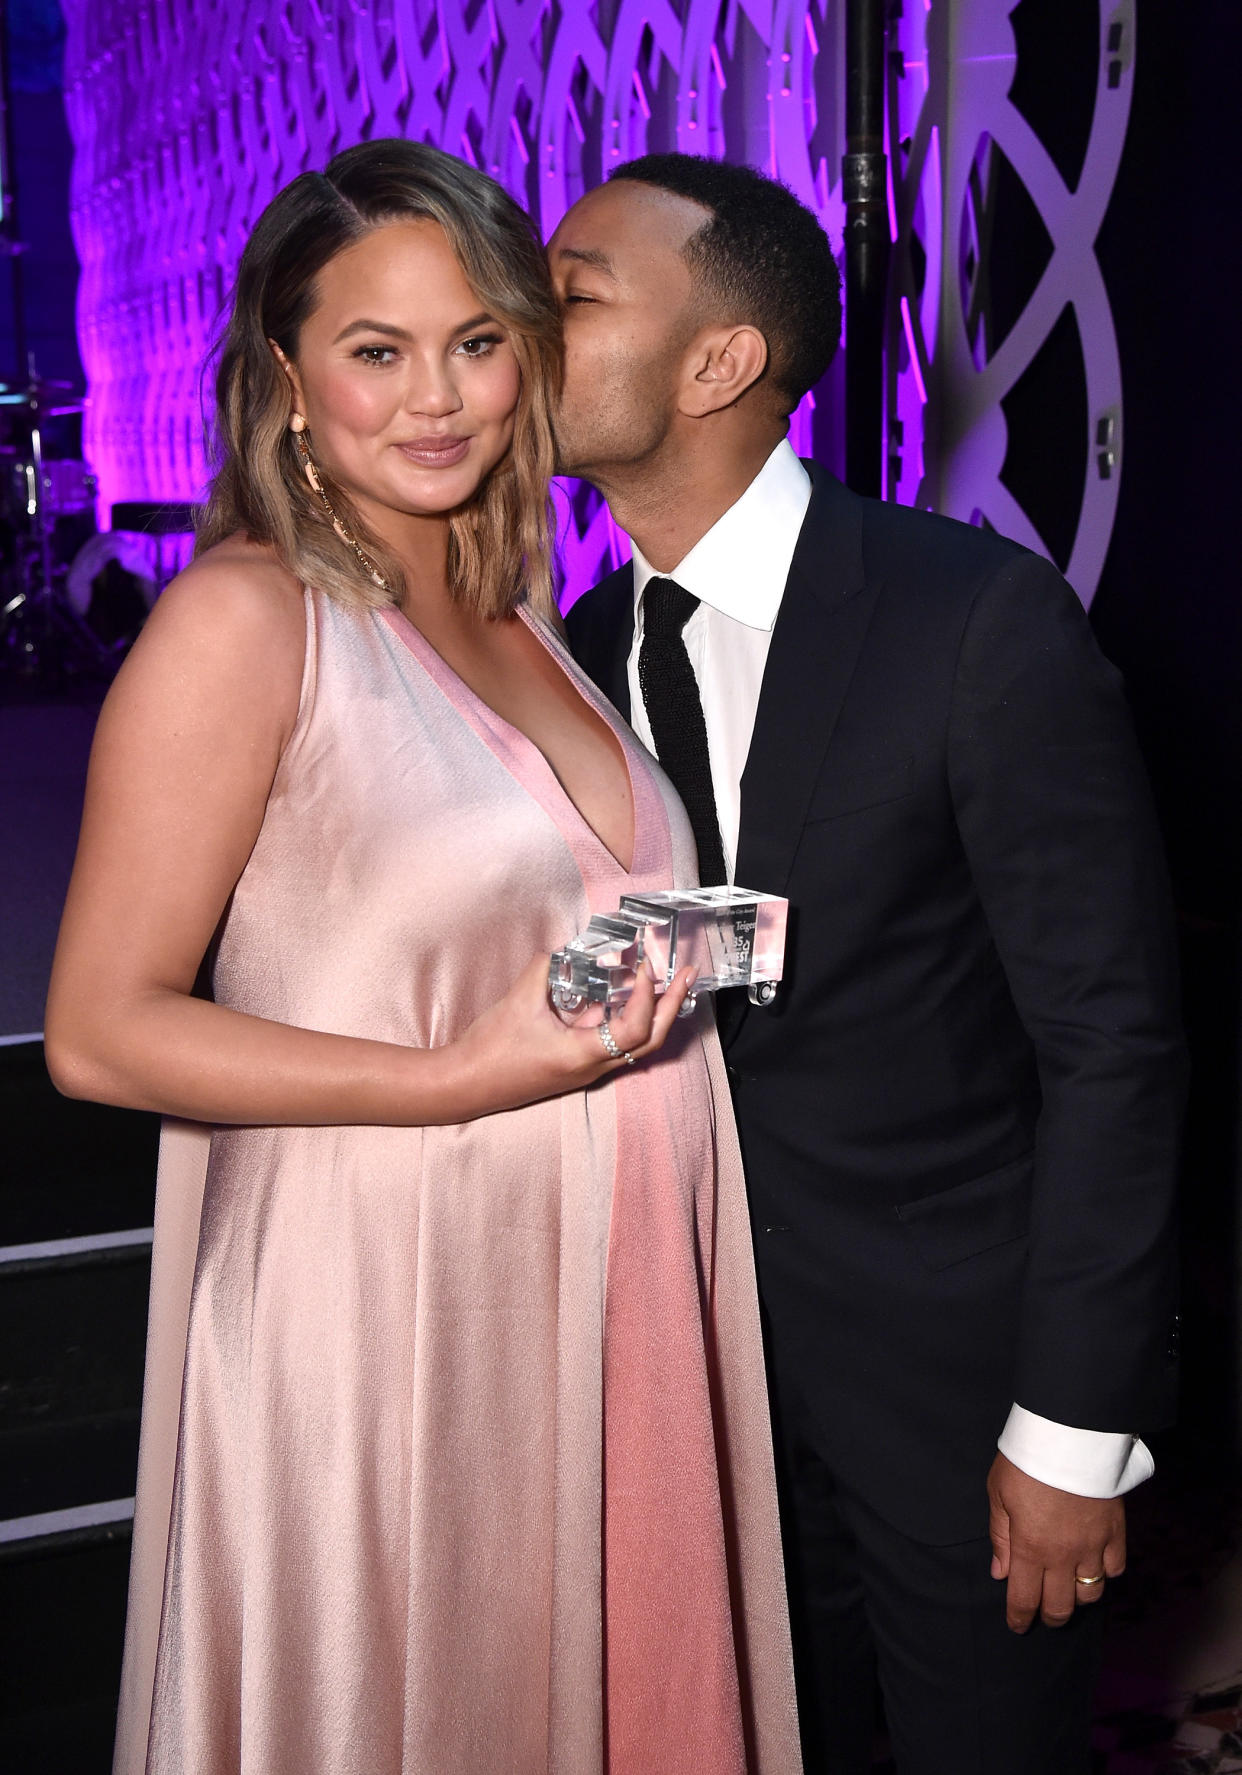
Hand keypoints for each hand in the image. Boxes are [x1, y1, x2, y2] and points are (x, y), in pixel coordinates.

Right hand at [444, 954, 696, 1119]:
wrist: (465, 1084)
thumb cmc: (491, 1050)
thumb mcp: (518, 1000)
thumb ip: (545, 968)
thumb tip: (563, 947)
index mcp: (584, 1055)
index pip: (634, 1027)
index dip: (647, 996)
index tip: (647, 966)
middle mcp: (594, 1067)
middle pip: (649, 1040)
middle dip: (671, 1005)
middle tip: (687, 975)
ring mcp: (587, 1068)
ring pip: (634, 1042)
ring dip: (652, 1011)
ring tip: (664, 980)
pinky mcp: (576, 1064)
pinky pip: (612, 1040)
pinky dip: (624, 1016)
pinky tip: (621, 993)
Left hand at [987, 1451, 1125, 1631]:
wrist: (1070, 1437)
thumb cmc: (1026, 1462)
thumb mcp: (998, 1494)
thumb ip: (1000, 1536)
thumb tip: (1000, 1573)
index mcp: (1030, 1549)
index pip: (1025, 1599)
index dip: (1020, 1618)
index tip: (1017, 1626)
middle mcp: (1063, 1557)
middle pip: (1061, 1606)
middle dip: (1050, 1616)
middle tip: (1043, 1613)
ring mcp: (1093, 1547)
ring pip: (1091, 1593)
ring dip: (1077, 1598)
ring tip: (1068, 1591)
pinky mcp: (1115, 1533)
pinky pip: (1115, 1569)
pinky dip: (1105, 1574)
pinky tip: (1095, 1566)